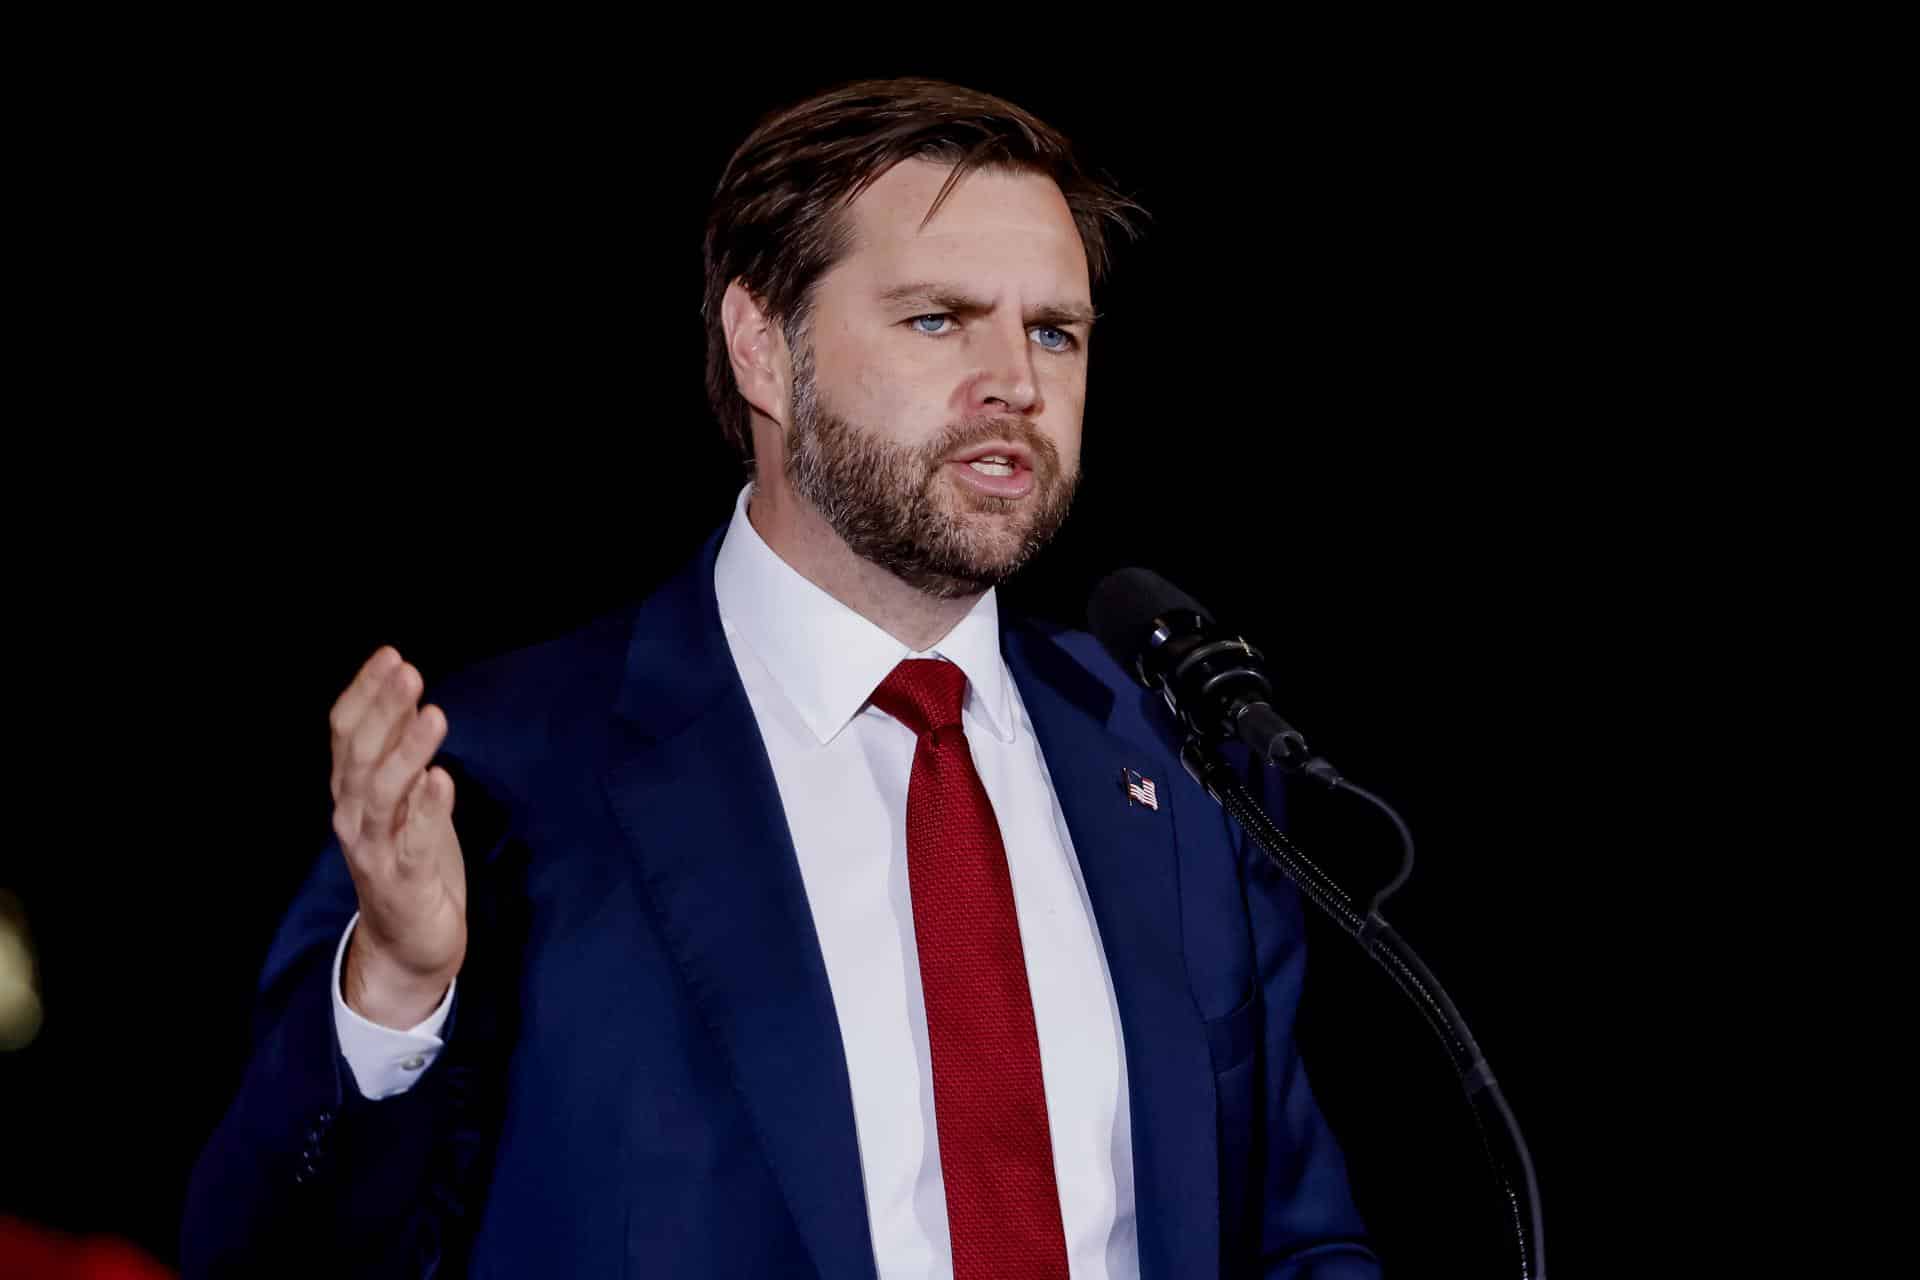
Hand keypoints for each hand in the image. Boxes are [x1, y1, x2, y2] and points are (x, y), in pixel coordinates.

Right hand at [329, 647, 465, 1028]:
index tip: (390, 655)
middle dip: (384, 711)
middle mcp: (354, 817)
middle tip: (409, 671)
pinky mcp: (403, 882)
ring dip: (406, 752)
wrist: (409, 944)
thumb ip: (401, 755)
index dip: (365, 693)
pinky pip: (412, 842)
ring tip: (432, 715)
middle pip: (361, 755)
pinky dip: (427, 809)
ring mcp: (375, 851)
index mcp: (351, 792)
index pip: (345, 733)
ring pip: (382, 794)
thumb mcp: (405, 800)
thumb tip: (410, 699)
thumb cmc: (411, 860)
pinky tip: (442, 779)